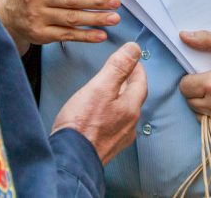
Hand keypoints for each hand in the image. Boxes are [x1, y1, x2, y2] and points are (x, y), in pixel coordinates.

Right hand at [0, 0, 120, 54]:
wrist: (7, 16)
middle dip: (97, 1)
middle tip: (115, 2)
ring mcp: (36, 16)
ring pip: (71, 18)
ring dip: (95, 19)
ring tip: (114, 18)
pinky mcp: (40, 34)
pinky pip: (67, 35)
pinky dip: (86, 36)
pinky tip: (101, 34)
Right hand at [53, 42, 147, 163]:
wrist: (70, 160)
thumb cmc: (82, 126)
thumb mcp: (100, 87)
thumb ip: (118, 67)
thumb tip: (134, 49)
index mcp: (131, 107)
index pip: (140, 82)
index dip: (136, 67)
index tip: (132, 59)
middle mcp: (129, 124)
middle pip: (134, 97)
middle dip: (129, 82)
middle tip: (122, 72)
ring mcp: (119, 137)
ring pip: (125, 112)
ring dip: (120, 98)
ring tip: (110, 90)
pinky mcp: (107, 146)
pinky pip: (115, 124)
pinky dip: (111, 113)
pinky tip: (99, 114)